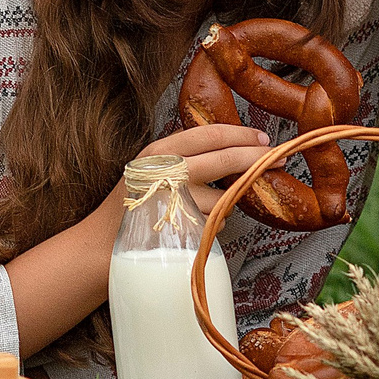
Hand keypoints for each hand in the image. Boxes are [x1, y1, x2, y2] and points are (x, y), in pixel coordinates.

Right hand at [123, 122, 273, 220]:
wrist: (101, 244)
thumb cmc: (133, 204)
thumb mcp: (152, 167)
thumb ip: (183, 154)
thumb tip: (230, 144)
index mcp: (160, 151)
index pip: (210, 134)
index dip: (242, 135)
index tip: (263, 139)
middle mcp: (168, 171)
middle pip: (225, 160)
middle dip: (256, 159)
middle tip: (277, 159)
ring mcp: (176, 201)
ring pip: (222, 197)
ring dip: (223, 204)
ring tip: (197, 210)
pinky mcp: (183, 228)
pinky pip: (215, 223)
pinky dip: (211, 225)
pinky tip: (189, 227)